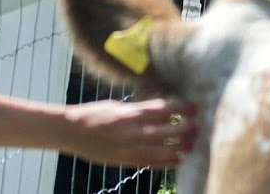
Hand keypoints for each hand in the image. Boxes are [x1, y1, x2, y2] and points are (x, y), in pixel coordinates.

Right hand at [66, 98, 196, 167]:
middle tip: (198, 126)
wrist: (71, 131)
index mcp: (130, 113)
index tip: (193, 107)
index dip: (180, 108)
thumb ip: (138, 109)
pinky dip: (165, 162)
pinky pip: (149, 162)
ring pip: (160, 149)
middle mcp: (131, 131)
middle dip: (184, 129)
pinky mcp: (124, 160)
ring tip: (192, 145)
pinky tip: (178, 160)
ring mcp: (128, 148)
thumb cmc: (94, 113)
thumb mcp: (118, 105)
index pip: (162, 110)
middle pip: (165, 131)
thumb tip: (160, 108)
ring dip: (178, 147)